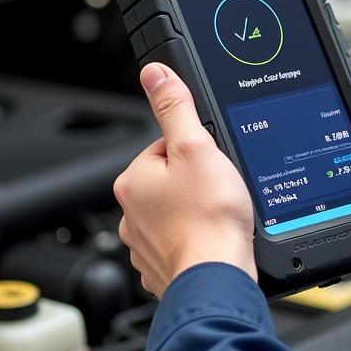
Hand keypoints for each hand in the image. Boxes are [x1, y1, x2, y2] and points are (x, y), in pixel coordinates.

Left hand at [114, 64, 256, 297]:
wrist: (217, 277)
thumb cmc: (209, 218)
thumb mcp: (197, 146)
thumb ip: (176, 108)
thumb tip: (155, 74)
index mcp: (134, 179)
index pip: (165, 148)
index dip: (195, 152)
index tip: (212, 166)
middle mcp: (131, 213)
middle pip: (171, 181)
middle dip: (195, 184)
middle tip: (219, 192)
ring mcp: (144, 244)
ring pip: (175, 214)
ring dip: (195, 214)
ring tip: (218, 217)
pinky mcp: (161, 267)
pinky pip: (180, 244)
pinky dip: (196, 242)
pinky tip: (212, 240)